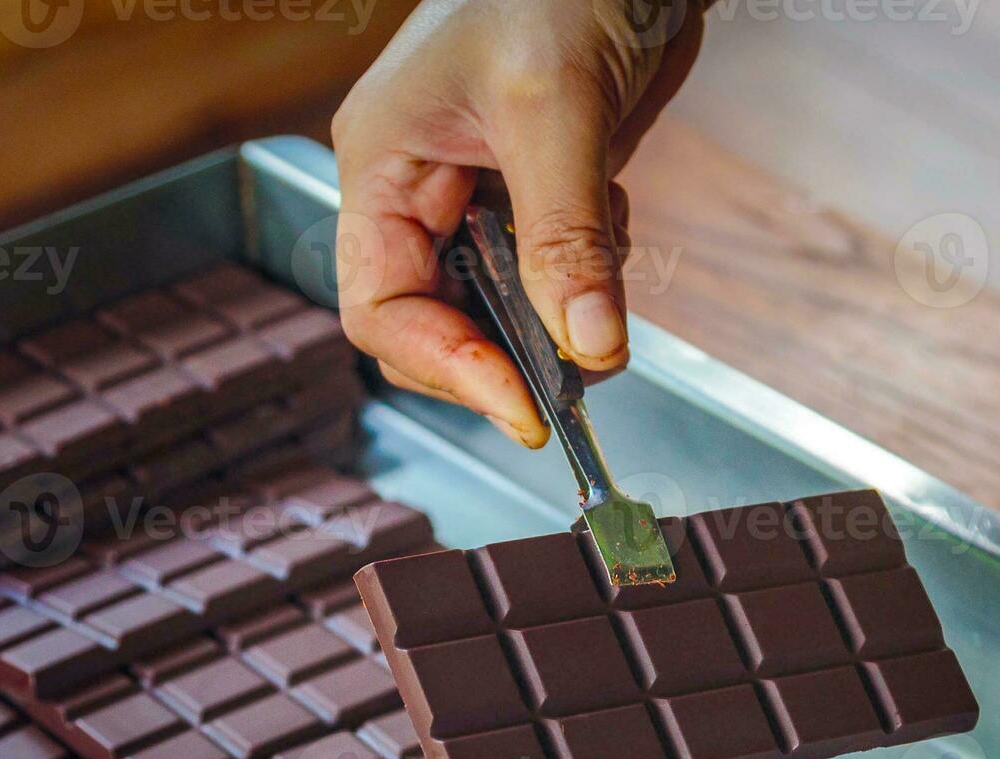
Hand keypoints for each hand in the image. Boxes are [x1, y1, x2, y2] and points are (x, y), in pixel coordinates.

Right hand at [332, 0, 705, 446]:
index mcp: (383, 164)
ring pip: (501, 302)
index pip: (383, 305)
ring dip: (558, 311)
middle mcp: (418, 186)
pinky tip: (616, 213)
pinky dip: (593, 267)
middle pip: (435, 319)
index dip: (447, 366)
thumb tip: (588, 348)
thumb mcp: (555, 109)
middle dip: (504, 354)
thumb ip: (566, 236)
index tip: (524, 407)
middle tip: (575, 380)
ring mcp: (479, 188)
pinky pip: (555, 264)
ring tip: (604, 270)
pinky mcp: (539, 184)